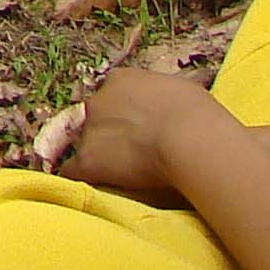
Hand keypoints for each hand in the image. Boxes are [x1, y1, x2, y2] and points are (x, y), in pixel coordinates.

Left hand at [54, 68, 236, 204]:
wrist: (189, 138)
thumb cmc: (197, 115)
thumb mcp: (180, 92)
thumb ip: (164, 98)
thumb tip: (173, 107)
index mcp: (122, 80)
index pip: (112, 94)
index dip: (122, 113)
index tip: (136, 128)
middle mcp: (99, 100)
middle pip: (94, 118)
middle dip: (107, 134)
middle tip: (131, 153)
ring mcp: (89, 130)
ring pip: (83, 145)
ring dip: (98, 158)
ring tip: (120, 175)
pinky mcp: (87, 160)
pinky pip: (72, 171)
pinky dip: (81, 179)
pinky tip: (93, 188)